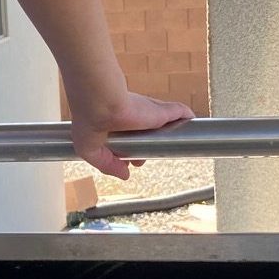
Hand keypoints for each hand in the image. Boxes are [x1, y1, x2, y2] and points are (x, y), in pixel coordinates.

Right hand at [70, 92, 194, 180]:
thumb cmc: (90, 122)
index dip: (131, 153)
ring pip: (162, 121)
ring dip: (168, 127)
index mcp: (113, 126)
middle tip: (145, 158)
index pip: (126, 140)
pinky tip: (190, 119)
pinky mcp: (162, 111)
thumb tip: (125, 175)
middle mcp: (131, 120)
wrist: (103, 102)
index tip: (132, 162)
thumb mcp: (88, 150)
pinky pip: (178, 112)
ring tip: (177, 135)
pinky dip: (184, 115)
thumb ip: (106, 165)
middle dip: (148, 145)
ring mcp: (147, 114)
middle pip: (145, 133)